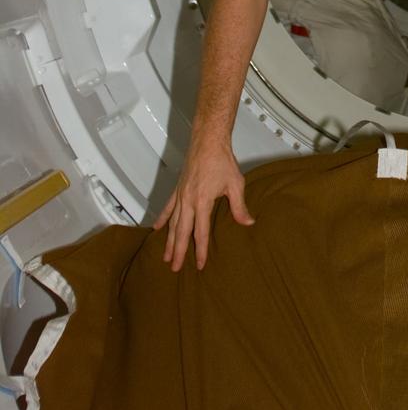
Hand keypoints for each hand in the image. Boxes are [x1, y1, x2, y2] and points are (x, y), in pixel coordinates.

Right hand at [153, 138, 253, 271]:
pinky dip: (162, 218)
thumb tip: (248, 223)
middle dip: (178, 251)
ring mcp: (180, 195)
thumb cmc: (222, 160)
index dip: (201, 250)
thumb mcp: (235, 184)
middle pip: (182, 232)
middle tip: (174, 268)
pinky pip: (167, 207)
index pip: (201, 232)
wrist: (208, 141)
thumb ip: (239, 206)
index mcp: (202, 201)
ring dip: (169, 240)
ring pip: (172, 223)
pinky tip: (157, 229)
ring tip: (165, 256)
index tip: (200, 264)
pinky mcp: (178, 189)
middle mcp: (188, 200)